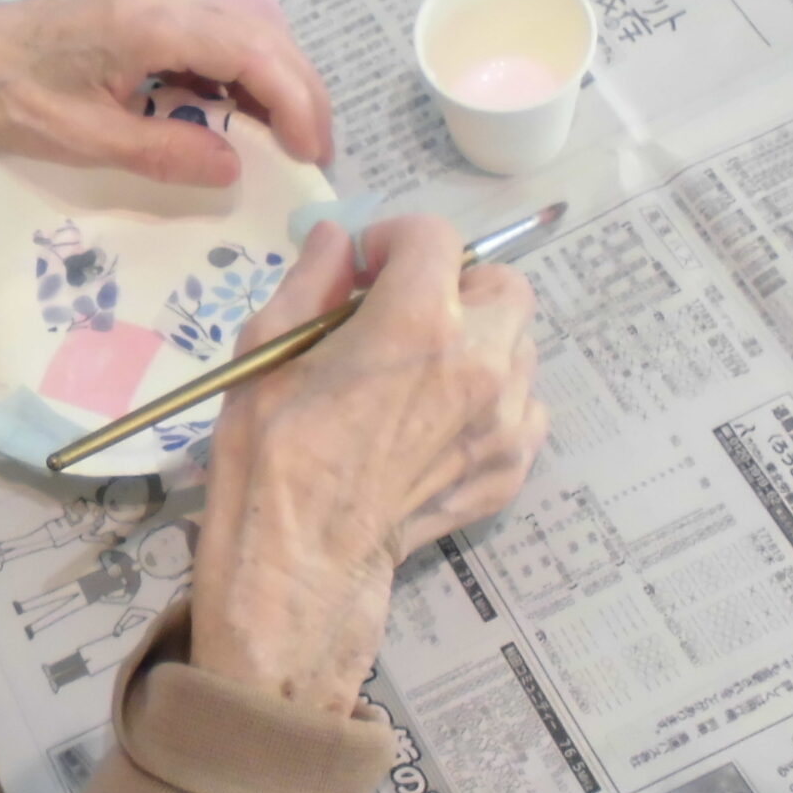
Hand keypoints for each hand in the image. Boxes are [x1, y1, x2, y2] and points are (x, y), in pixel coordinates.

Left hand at [0, 0, 332, 181]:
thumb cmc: (3, 94)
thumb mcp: (84, 138)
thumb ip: (166, 151)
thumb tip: (236, 169)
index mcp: (156, 19)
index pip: (259, 54)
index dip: (299, 104)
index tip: (314, 155)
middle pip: (264, 37)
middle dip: (300, 94)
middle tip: (315, 156)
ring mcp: (153, 0)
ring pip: (242, 35)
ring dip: (271, 85)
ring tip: (286, 144)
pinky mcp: (140, 13)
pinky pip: (210, 40)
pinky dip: (236, 78)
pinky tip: (235, 120)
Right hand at [186, 217, 545, 714]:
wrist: (301, 556)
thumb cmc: (271, 449)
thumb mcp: (268, 347)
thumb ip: (312, 280)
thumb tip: (338, 240)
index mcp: (417, 320)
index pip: (435, 237)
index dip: (394, 238)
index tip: (364, 266)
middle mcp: (480, 361)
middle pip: (503, 284)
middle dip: (457, 284)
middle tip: (405, 312)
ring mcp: (506, 419)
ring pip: (520, 345)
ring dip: (479, 341)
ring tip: (423, 371)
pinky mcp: (513, 466)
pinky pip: (525, 407)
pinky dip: (492, 400)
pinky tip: (441, 421)